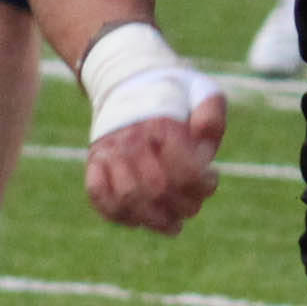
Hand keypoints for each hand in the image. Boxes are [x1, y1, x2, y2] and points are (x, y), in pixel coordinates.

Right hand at [82, 83, 227, 233]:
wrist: (130, 80)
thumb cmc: (174, 96)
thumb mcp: (201, 93)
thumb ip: (212, 113)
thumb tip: (202, 133)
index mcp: (162, 124)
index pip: (183, 170)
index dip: (201, 185)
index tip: (211, 179)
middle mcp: (132, 138)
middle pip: (155, 188)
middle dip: (180, 207)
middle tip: (192, 208)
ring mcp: (109, 152)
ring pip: (125, 198)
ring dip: (152, 219)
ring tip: (171, 225)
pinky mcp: (95, 162)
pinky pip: (97, 195)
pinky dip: (117, 213)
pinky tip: (139, 219)